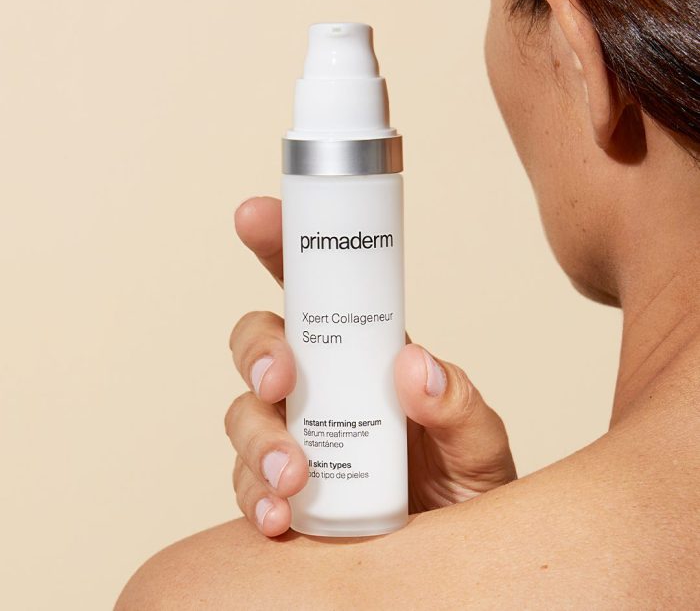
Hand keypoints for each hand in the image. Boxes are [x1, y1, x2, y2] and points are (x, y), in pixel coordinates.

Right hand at [226, 196, 516, 536]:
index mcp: (364, 352)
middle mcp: (321, 386)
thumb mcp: (480, 441)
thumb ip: (460, 404)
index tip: (255, 215)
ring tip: (295, 474)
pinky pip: (245, 479)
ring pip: (241, 412)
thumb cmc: (467, 485)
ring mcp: (296, 434)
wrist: (453, 554)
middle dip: (257, 352)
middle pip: (259, 343)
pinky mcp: (280, 486)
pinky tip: (278, 513)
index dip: (278, 245)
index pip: (314, 285)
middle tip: (281, 382)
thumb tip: (412, 365)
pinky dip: (252, 493)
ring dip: (256, 437)